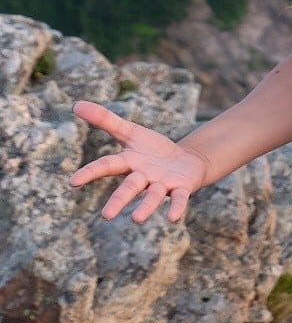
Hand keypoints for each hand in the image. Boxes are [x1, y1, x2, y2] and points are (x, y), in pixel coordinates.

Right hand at [70, 100, 209, 222]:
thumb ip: (105, 120)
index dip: (91, 173)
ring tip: (136, 219)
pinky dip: (176, 207)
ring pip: (152, 196)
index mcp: (129, 162)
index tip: (73, 181)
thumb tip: (76, 104)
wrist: (186, 162)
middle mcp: (143, 177)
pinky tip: (173, 218)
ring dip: (145, 207)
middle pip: (129, 187)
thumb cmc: (153, 150)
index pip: (107, 166)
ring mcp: (161, 184)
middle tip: (106, 216)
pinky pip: (178, 199)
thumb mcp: (131, 132)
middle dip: (119, 200)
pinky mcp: (181, 188)